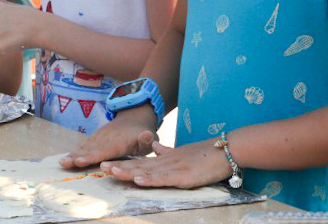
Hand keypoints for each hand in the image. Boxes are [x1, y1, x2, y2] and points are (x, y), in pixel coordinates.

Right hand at [60, 106, 158, 168]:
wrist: (134, 118)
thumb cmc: (142, 134)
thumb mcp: (148, 137)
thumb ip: (147, 139)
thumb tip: (146, 135)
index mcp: (119, 142)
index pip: (104, 150)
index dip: (92, 156)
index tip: (81, 161)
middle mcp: (106, 139)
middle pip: (90, 150)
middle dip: (78, 157)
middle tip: (65, 163)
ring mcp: (99, 137)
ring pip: (85, 147)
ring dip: (73, 154)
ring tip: (62, 162)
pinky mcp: (95, 138)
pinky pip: (84, 145)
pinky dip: (75, 151)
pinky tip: (66, 159)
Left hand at [100, 137, 232, 188]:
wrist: (225, 150)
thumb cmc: (206, 155)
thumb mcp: (182, 153)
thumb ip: (166, 151)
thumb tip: (154, 147)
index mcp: (166, 159)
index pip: (141, 163)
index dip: (124, 164)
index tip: (107, 164)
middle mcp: (166, 163)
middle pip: (140, 166)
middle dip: (120, 167)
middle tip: (102, 167)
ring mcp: (174, 168)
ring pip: (148, 171)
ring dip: (129, 172)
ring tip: (113, 172)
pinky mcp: (184, 176)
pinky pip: (164, 178)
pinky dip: (151, 179)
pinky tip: (139, 180)